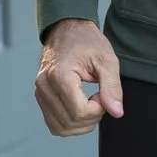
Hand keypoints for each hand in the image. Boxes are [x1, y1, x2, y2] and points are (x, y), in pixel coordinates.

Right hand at [34, 18, 125, 136]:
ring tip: (90, 104)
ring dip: (81, 124)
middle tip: (99, 98)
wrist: (66, 28)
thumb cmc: (87, 41)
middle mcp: (45, 85)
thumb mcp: (107, 60)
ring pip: (61, 128)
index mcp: (60, 76)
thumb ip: (112, 87)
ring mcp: (40, 91)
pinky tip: (79, 108)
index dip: (98, 110)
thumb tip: (116, 113)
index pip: (80, 112)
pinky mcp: (40, 96)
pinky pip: (53, 124)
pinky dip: (69, 124)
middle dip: (92, 117)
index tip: (103, 94)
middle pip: (71, 122)